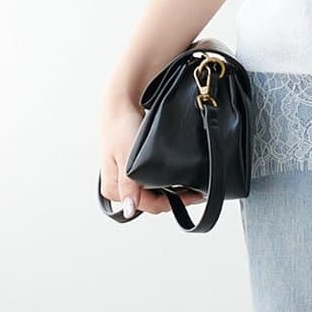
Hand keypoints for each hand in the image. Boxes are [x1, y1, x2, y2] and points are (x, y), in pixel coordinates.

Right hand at [98, 93, 203, 217]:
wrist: (121, 103)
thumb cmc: (120, 127)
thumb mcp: (125, 158)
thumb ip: (129, 186)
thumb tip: (129, 208)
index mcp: (113, 189)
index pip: (149, 206)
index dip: (173, 204)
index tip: (193, 196)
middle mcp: (119, 186)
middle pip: (152, 201)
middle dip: (175, 198)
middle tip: (197, 191)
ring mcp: (126, 177)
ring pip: (153, 192)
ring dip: (171, 190)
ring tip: (190, 185)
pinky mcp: (132, 168)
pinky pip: (151, 181)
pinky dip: (165, 180)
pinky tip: (177, 176)